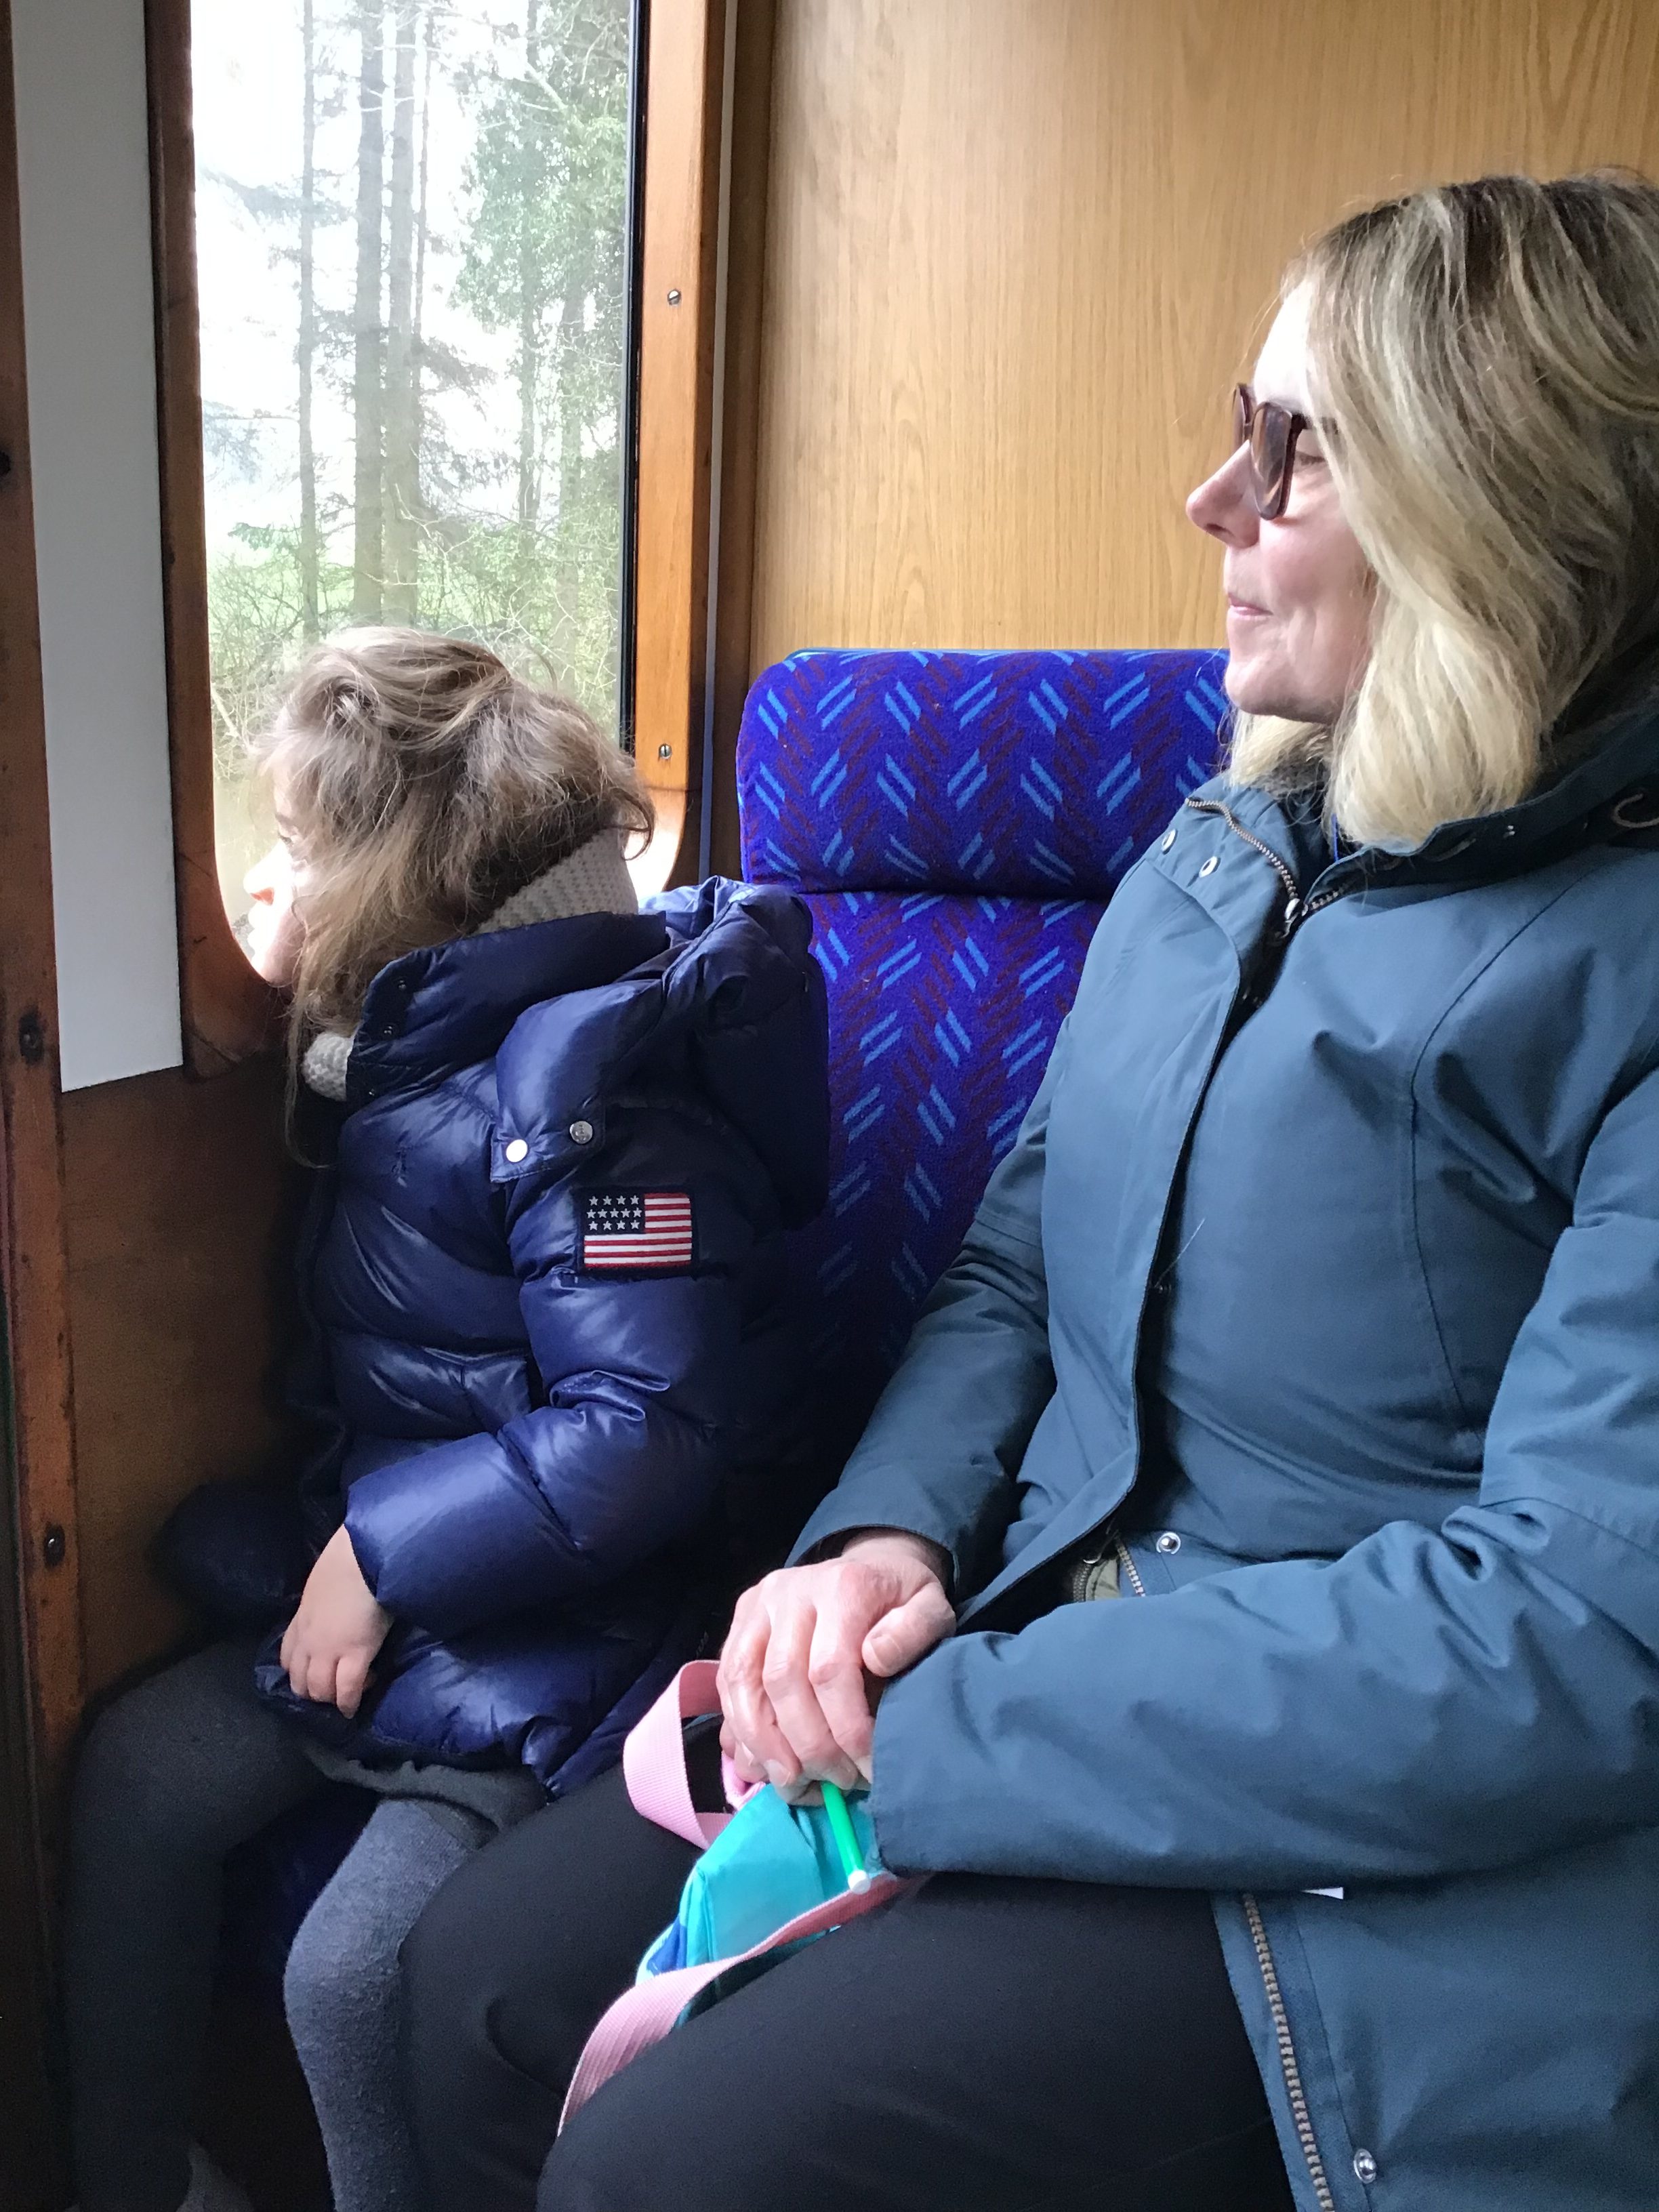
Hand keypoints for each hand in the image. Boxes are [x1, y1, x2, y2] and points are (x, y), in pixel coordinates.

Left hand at [279, 1525, 391, 1717]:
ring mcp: (329, 1651)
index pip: (289, 1659)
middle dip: (314, 1692)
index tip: (317, 1673)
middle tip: (333, 1690)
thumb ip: (322, 1605)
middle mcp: (309, 1641)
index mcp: (301, 1621)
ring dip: (332, 1698)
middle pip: (300, 1682)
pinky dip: (349, 1702)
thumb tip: (334, 1609)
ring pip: (320, 1691)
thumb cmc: (348, 1561)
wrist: (364, 1556)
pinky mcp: (354, 1656)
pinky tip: (354, 1706)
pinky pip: (347, 1690)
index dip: (300, 1673)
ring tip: (347, 1694)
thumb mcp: (323, 1585)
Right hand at [717, 1531, 953, 1794]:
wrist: (868, 1570)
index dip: (846, 1728)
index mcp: (840, 1586)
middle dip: (807, 1744)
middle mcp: (789, 1591)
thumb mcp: (931, 1608)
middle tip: (837, 1781)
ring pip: (742, 1684)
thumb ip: (915, 1630)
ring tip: (794, 1783)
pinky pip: (726, 1684)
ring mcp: (756, 1608)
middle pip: (782, 1680)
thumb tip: (876, 1657)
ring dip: (764, 1744)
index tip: (867, 1767)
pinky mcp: (737, 1626)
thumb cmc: (900, 1602)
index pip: (830, 1669)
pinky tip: (766, 1764)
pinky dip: (741, 1731)